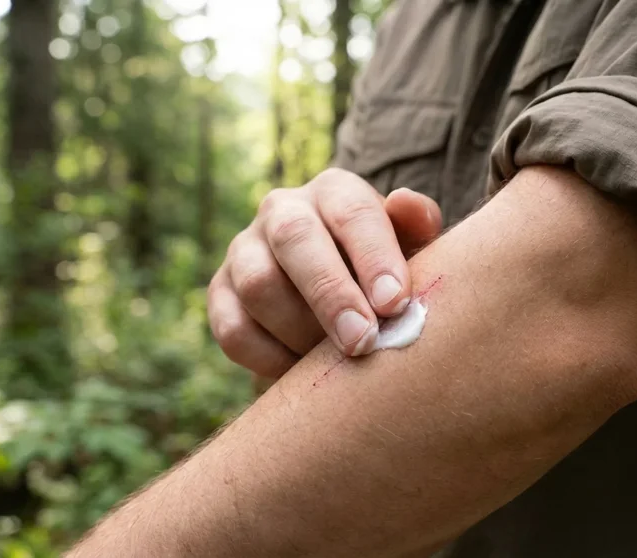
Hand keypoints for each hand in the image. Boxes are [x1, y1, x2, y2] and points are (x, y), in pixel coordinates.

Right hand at [207, 168, 442, 377]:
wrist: (339, 300)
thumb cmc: (384, 272)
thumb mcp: (410, 247)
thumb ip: (417, 225)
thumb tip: (406, 204)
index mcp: (334, 192)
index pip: (351, 211)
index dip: (373, 257)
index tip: (395, 304)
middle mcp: (282, 210)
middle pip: (294, 238)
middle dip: (330, 294)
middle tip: (363, 342)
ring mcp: (244, 251)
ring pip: (258, 284)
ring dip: (300, 329)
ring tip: (338, 360)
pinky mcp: (220, 294)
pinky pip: (233, 329)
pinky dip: (270, 358)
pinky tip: (303, 373)